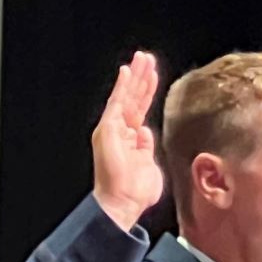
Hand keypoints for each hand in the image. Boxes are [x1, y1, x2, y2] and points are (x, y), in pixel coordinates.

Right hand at [90, 52, 163, 231]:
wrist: (123, 203)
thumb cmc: (136, 193)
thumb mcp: (150, 167)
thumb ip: (147, 149)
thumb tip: (145, 132)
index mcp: (131, 140)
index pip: (140, 110)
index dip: (147, 92)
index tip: (153, 75)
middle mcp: (120, 132)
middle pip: (133, 99)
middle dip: (141, 78)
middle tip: (147, 58)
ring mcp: (113, 129)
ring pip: (126, 96)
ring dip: (136, 76)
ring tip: (143, 58)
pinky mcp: (108, 129)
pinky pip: (117, 102)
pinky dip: (122, 86)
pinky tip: (128, 71)